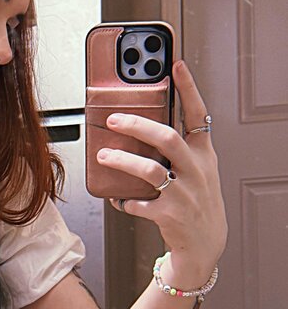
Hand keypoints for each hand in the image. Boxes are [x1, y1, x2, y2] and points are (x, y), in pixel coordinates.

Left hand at [98, 60, 227, 285]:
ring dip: (123, 162)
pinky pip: (139, 202)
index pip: (197, 114)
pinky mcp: (169, 215)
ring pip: (150, 170)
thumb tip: (138, 124)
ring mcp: (184, 193)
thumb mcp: (196, 169)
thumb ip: (175, 148)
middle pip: (167, 138)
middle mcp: (196, 170)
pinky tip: (115, 197)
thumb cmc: (195, 199)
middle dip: (137, 126)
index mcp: (203, 154)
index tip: (175, 65)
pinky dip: (123, 199)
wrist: (204, 243)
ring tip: (103, 156)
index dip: (187, 88)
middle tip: (114, 119)